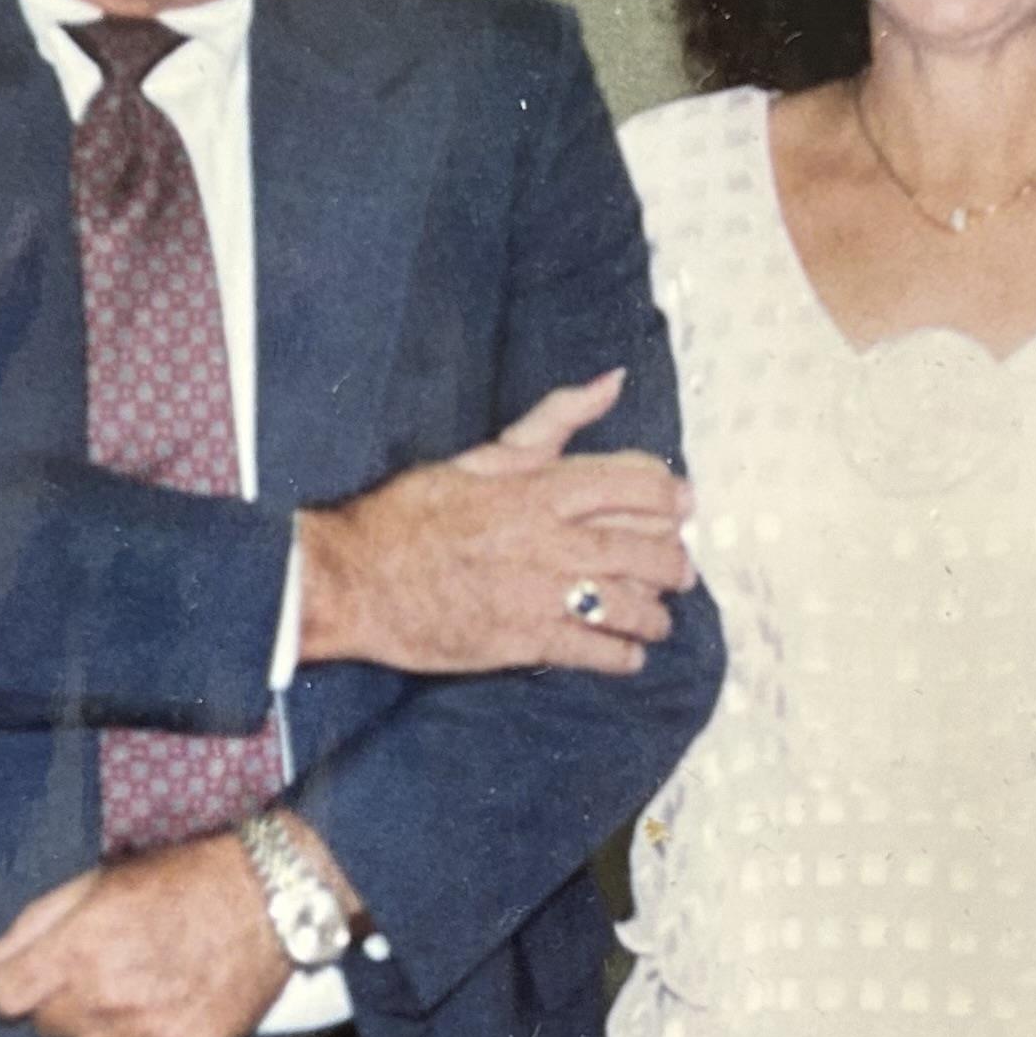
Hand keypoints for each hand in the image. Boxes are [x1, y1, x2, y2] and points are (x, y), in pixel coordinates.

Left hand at [0, 834, 288, 1036]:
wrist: (270, 901)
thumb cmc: (181, 880)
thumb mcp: (101, 882)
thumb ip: (37, 923)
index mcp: (78, 951)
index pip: (3, 999)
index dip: (14, 985)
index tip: (34, 975)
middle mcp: (107, 999)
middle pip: (47, 1028)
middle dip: (61, 1003)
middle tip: (99, 972)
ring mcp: (146, 1033)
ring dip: (101, 1028)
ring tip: (136, 990)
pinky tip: (165, 1008)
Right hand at [295, 368, 696, 676]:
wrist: (352, 578)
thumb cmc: (411, 512)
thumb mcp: (482, 456)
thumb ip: (552, 422)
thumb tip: (613, 381)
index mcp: (538, 487)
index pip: (634, 483)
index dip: (670, 496)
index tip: (682, 507)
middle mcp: (547, 538)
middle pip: (642, 548)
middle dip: (673, 563)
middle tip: (681, 572)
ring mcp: (537, 593)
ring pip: (626, 603)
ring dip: (653, 614)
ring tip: (656, 619)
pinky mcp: (521, 640)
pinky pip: (592, 651)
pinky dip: (621, 655)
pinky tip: (627, 655)